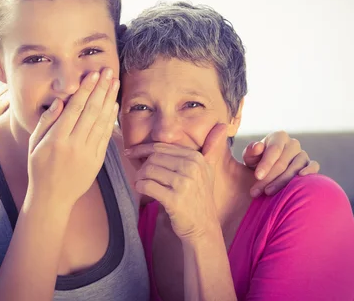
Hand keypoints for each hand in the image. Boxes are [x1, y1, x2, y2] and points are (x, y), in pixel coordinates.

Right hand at [27, 68, 119, 207]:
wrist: (52, 198)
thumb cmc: (39, 168)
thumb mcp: (34, 144)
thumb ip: (46, 121)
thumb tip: (60, 101)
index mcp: (56, 139)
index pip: (75, 108)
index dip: (85, 89)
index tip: (93, 74)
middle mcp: (74, 144)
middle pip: (91, 111)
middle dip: (101, 88)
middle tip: (108, 71)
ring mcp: (88, 153)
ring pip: (101, 121)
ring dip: (109, 99)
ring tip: (114, 82)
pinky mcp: (97, 160)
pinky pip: (106, 135)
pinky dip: (110, 118)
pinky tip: (113, 104)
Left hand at [127, 124, 229, 241]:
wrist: (203, 228)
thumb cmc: (200, 198)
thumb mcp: (208, 171)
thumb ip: (212, 148)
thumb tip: (222, 125)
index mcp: (196, 158)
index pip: (162, 147)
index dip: (143, 149)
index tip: (131, 152)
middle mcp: (192, 168)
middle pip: (153, 157)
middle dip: (141, 165)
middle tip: (138, 173)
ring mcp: (184, 184)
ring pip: (148, 170)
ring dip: (140, 177)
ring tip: (141, 183)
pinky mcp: (174, 199)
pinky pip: (147, 185)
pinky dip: (140, 187)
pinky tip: (142, 190)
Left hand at [242, 131, 319, 196]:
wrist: (267, 172)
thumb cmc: (257, 163)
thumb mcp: (250, 157)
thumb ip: (251, 151)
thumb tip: (258, 146)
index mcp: (278, 137)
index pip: (274, 149)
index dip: (266, 163)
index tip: (257, 177)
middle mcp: (293, 143)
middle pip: (283, 162)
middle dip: (268, 178)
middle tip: (256, 191)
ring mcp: (303, 154)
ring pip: (295, 167)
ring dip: (282, 182)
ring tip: (268, 192)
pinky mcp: (311, 164)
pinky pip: (314, 167)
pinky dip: (309, 172)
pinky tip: (300, 180)